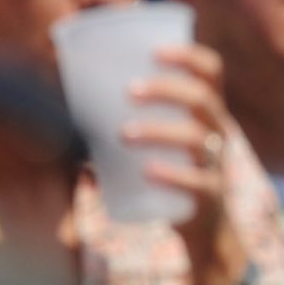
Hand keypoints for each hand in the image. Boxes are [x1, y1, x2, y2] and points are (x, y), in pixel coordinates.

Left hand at [122, 43, 247, 284]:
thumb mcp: (159, 144)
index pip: (211, 71)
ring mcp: (216, 163)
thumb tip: (66, 106)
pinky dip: (173, 173)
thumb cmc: (171, 175)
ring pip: (196, 136)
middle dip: (165, 88)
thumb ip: (125, 123)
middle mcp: (217, 131)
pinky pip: (198, 181)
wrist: (204, 233)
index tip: (155, 51)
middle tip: (128, 91)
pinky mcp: (210, 196)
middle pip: (202, 97)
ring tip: (124, 134)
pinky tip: (148, 170)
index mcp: (206, 111)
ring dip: (158, 130)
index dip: (188, 55)